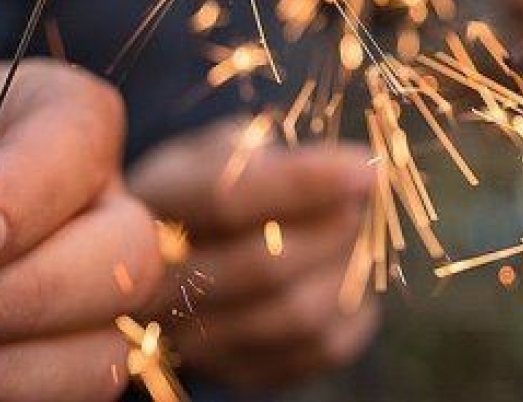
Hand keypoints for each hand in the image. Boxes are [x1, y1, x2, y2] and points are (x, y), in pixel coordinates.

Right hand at [128, 120, 377, 390]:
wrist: (170, 264)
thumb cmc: (207, 186)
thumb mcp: (218, 148)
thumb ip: (261, 149)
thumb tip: (332, 169)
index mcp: (154, 209)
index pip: (230, 199)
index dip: (306, 183)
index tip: (368, 167)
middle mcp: (160, 287)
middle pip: (268, 265)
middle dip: (335, 227)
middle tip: (363, 198)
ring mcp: (197, 341)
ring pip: (300, 314)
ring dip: (347, 267)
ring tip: (352, 232)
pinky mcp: (241, 373)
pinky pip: (322, 349)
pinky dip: (353, 308)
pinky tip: (341, 273)